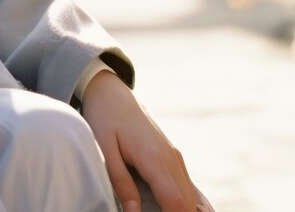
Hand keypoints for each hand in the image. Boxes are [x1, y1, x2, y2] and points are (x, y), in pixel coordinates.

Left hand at [80, 70, 210, 211]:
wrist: (112, 94)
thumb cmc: (105, 119)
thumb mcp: (104, 150)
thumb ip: (120, 182)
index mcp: (154, 158)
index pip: (176, 201)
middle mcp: (171, 158)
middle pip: (188, 202)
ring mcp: (175, 157)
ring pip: (191, 195)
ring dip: (184, 210)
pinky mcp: (173, 157)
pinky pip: (186, 186)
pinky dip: (186, 202)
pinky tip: (179, 209)